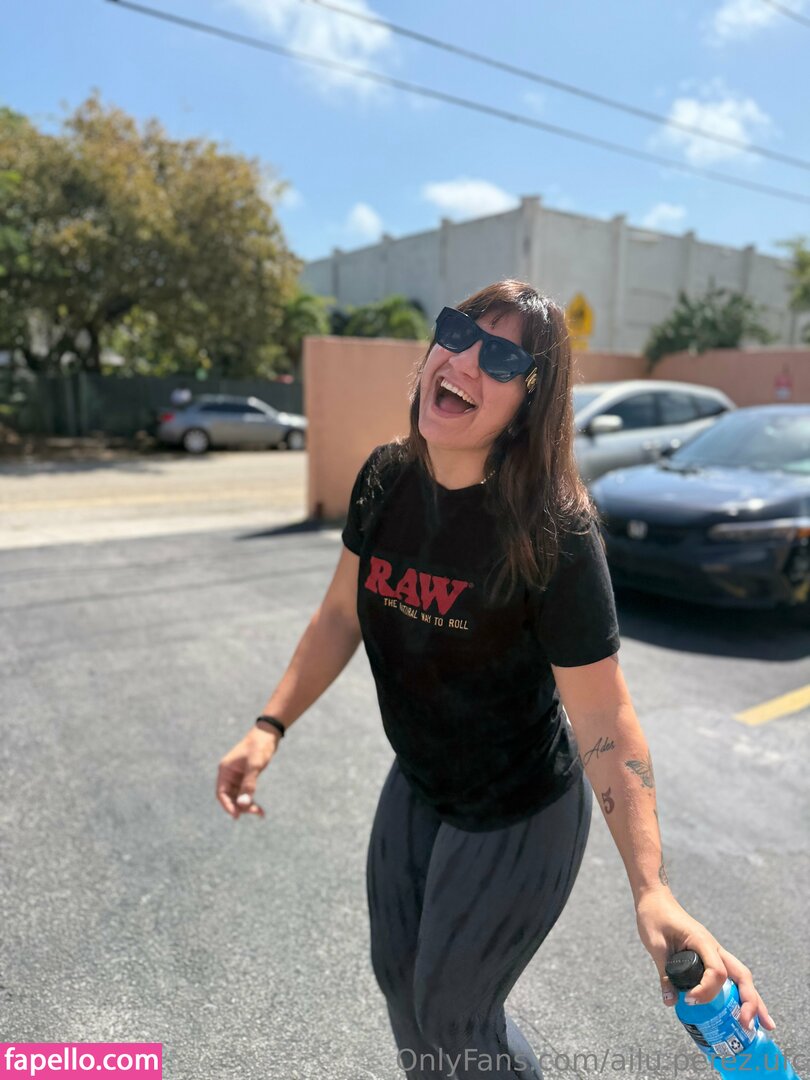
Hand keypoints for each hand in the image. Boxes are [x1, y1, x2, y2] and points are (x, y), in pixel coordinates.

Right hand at [215, 728, 279, 819]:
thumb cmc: (259, 747)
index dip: (227, 805)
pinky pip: (246, 792)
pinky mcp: (246, 777)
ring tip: (260, 813)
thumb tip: (242, 804)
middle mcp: (229, 774)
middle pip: (230, 797)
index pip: (221, 793)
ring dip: (247, 805)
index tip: (236, 816)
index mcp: (225, 770)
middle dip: (241, 806)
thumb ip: (248, 785)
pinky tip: (260, 809)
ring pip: (238, 797)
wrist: (268, 734)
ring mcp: (237, 776)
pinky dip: (251, 800)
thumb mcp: (254, 766)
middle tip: (255, 812)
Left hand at [635, 889, 775, 1033]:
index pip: (717, 971)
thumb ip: (664, 973)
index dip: (707, 991)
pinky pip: (729, 976)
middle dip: (749, 1002)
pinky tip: (741, 1010)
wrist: (655, 899)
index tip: (689, 1000)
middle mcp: (714, 948)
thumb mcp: (655, 945)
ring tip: (762, 1025)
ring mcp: (715, 952)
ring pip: (741, 977)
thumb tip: (671, 1003)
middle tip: (748, 1025)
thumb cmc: (654, 917)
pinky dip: (739, 994)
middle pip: (742, 976)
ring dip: (752, 1000)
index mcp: (702, 941)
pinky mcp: (710, 957)